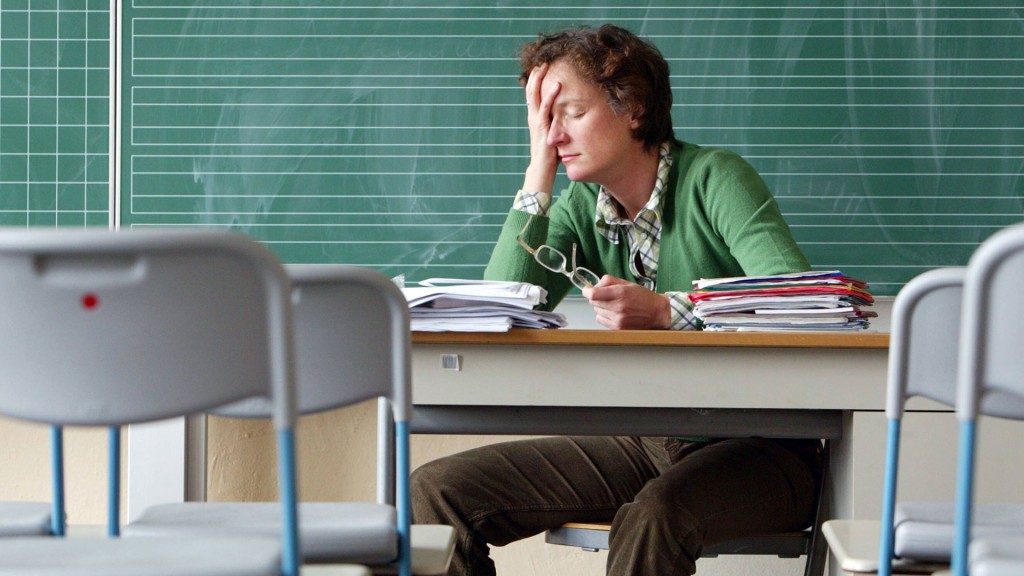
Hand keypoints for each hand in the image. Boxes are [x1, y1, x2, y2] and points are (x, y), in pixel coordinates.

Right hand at [521, 64, 560, 193]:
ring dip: (540, 79)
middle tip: (542, 60)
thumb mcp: (553, 135)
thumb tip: (564, 118)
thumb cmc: (549, 156)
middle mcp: (533, 117)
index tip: (541, 67)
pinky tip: (557, 84)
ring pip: (535, 94)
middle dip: (536, 74)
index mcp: (535, 119)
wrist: (541, 170)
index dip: (536, 80)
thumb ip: (555, 125)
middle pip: (531, 90)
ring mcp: (536, 121)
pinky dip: (551, 94)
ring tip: (545, 65)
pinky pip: (546, 107)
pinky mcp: (542, 126)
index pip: (533, 95)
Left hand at [582, 275, 671, 329]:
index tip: (586, 290)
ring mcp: (618, 319)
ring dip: (601, 307)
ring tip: (614, 305)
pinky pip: (600, 319)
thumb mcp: (627, 283)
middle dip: (597, 297)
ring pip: (596, 311)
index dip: (587, 291)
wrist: (657, 313)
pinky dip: (604, 316)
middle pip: (593, 302)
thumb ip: (609, 281)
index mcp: (621, 293)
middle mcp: (618, 306)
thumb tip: (594, 285)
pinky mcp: (618, 328)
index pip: (594, 294)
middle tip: (607, 296)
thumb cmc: (643, 297)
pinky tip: (615, 313)